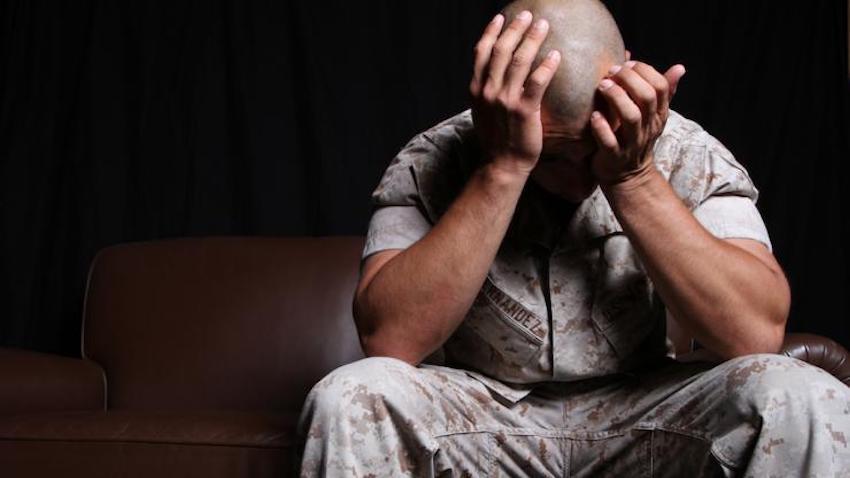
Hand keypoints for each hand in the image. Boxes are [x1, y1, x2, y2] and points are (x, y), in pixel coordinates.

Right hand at [470, 11, 560, 176]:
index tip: (501, 18)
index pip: (481, 53)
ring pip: (519, 61)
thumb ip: (487, 91)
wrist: (502, 164)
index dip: (491, 32)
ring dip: (532, 39)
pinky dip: (546, 66)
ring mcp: (505, 101)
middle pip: (501, 50)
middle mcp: (488, 92)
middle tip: (528, 15)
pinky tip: (556, 55)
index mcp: (476, 89)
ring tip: (543, 25)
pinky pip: (537, 82)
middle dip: (515, 29)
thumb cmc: (496, 139)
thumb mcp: (483, 111)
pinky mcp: (524, 111)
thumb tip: (496, 74)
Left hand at [590, 61, 685, 185]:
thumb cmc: (635, 138)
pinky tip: (594, 115)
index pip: (660, 87)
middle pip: (647, 98)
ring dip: (616, 98)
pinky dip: (601, 127)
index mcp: (658, 115)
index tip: (628, 64)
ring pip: (631, 117)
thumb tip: (679, 67)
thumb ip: (663, 92)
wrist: (627, 177)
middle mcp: (648, 128)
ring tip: (602, 86)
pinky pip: (610, 142)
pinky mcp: (614, 157)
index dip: (645, 71)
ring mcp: (632, 143)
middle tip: (611, 71)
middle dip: (629, 80)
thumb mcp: (653, 116)